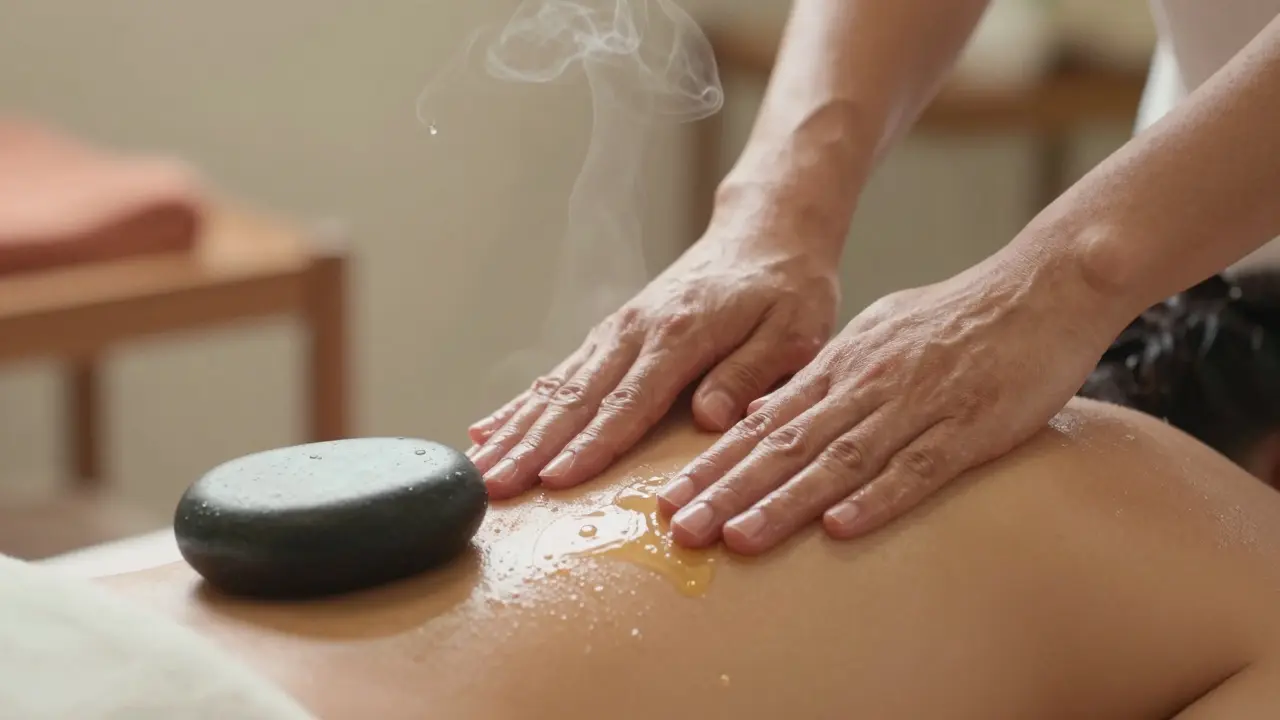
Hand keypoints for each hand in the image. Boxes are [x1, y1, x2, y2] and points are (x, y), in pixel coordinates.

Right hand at [466, 206, 841, 499]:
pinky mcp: (611, 334)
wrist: (766, 233)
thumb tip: (709, 418)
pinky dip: (520, 403)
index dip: (590, 445)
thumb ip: (750, 373)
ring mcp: (617, 331)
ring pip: (556, 387)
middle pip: (575, 398)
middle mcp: (636, 331)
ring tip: (478, 470)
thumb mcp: (795, 331)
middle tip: (492, 488)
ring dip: (515, 430)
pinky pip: (558, 373)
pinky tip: (487, 430)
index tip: (554, 481)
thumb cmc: (787, 288)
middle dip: (530, 447)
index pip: (628, 402)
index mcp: (680, 334)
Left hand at [656, 254, 1119, 553]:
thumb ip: (818, 378)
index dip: (714, 465)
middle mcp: (867, 385)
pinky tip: (839, 529)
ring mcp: (917, 407)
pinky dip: (877, 500)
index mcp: (842, 365)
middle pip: (786, 445)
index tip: (669, 500)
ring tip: (737, 539)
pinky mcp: (970, 428)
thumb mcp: (874, 335)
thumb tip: (762, 413)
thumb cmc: (956, 319)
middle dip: (728, 490)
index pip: (763, 422)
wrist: (1042, 288)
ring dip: (784, 503)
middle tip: (680, 530)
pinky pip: (917, 470)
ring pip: (839, 461)